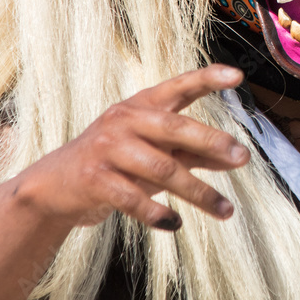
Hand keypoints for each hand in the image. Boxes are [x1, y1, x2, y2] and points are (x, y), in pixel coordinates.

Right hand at [16, 64, 247, 231]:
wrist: (56, 185)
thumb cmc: (118, 162)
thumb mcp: (154, 149)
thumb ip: (193, 151)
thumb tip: (235, 158)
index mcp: (142, 105)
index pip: (179, 86)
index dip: (208, 78)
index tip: (238, 76)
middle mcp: (125, 120)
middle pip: (175, 128)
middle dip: (212, 143)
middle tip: (243, 157)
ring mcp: (108, 148)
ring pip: (162, 169)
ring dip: (198, 193)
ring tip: (226, 210)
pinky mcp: (95, 180)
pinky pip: (133, 198)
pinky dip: (157, 213)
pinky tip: (175, 224)